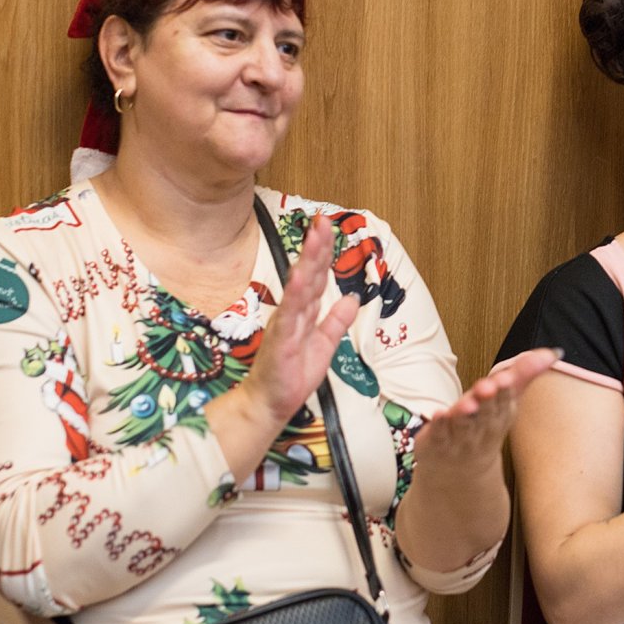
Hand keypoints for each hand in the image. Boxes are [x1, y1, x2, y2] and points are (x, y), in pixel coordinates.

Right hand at [243, 213, 359, 425]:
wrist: (272, 402)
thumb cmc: (292, 374)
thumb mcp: (325, 344)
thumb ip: (336, 320)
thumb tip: (351, 299)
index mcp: (305, 311)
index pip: (317, 276)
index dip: (323, 252)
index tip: (328, 227)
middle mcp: (294, 311)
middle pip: (308, 273)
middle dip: (316, 246)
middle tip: (322, 221)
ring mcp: (286, 323)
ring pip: (299, 286)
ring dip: (307, 261)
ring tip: (314, 237)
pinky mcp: (281, 339)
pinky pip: (289, 314)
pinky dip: (295, 294)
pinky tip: (300, 276)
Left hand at [412, 347, 560, 478]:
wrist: (460, 472)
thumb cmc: (484, 427)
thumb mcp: (505, 400)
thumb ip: (524, 374)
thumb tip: (553, 352)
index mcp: (501, 414)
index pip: (505, 401)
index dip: (505, 390)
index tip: (506, 378)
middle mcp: (483, 427)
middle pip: (487, 412)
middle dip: (489, 399)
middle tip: (489, 385)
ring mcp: (460, 437)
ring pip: (464, 424)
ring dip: (466, 413)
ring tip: (467, 403)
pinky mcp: (438, 442)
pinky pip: (439, 435)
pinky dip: (439, 425)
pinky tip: (438, 414)